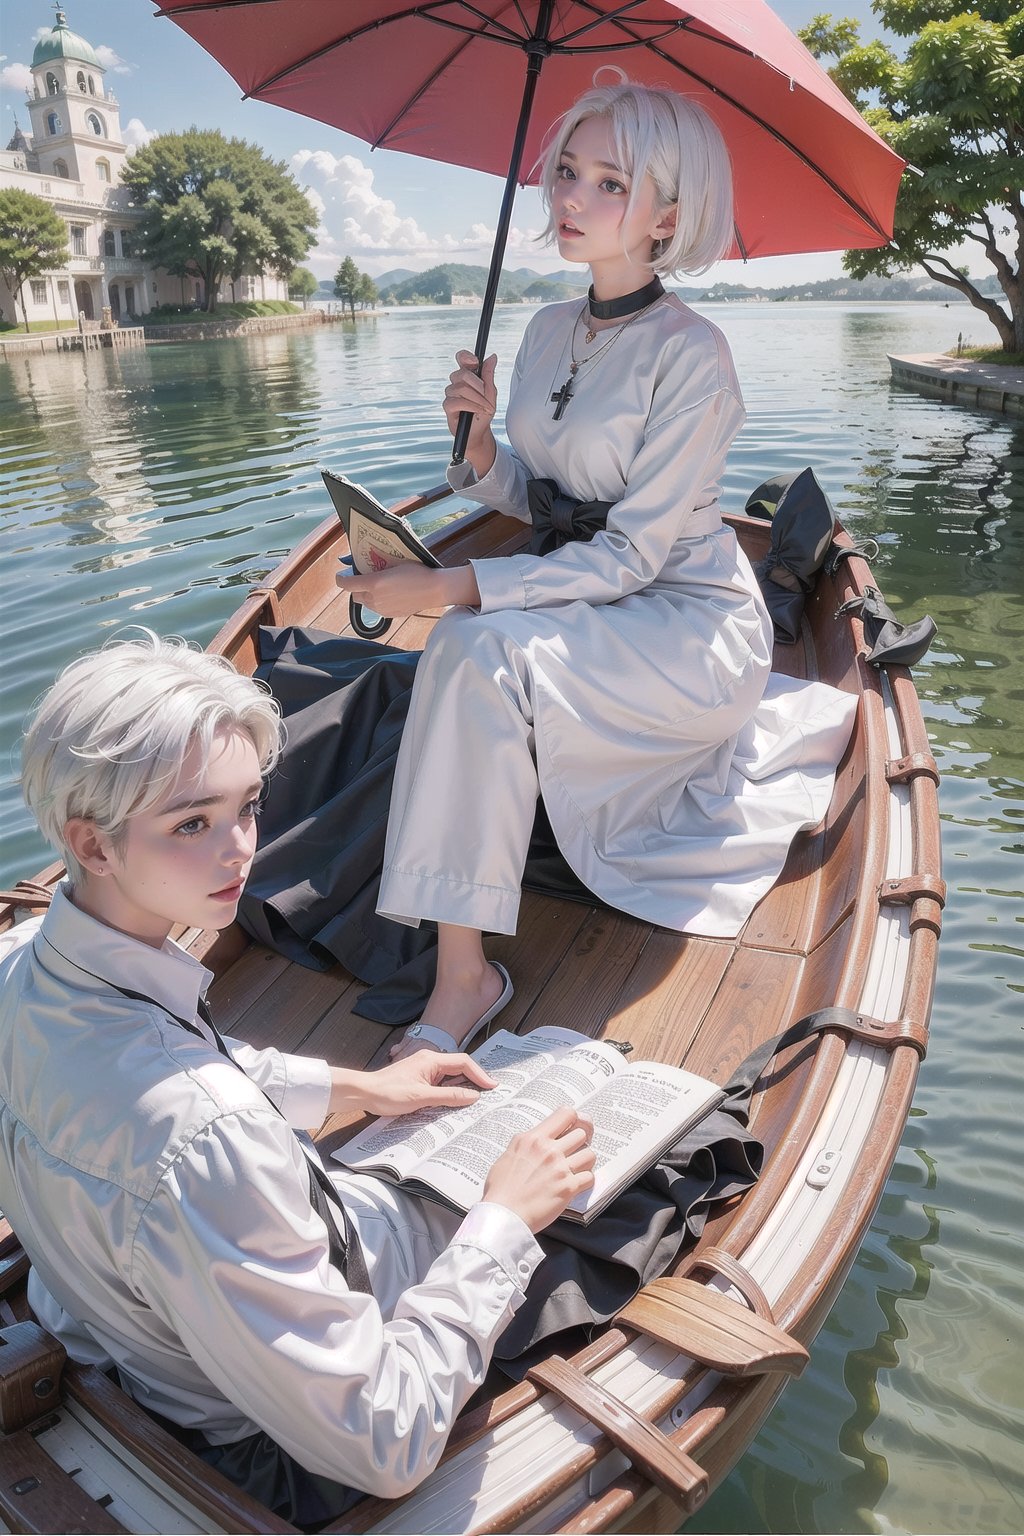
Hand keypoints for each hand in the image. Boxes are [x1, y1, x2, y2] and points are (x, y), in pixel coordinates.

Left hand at [331, 1054, 495, 1118]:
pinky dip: (451, 1090)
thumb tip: (473, 1096)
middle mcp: (429, 1060)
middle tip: (490, 1094)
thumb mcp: (422, 1097)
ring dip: (463, 1086)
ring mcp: (424, 1069)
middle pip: (459, 1067)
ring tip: (477, 1099)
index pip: (463, 1062)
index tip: (492, 1087)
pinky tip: (456, 1101)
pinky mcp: (419, 1079)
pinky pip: (441, 1082)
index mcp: (431, 1059)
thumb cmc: (389, 1093)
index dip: (480, 1074)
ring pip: (450, 1075)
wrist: (364, 1093)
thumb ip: (449, 1095)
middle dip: (475, 1079)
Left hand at [335, 561, 479, 616]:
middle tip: (366, 579)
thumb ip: (377, 567)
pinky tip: (390, 595)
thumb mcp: (394, 563)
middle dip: (356, 587)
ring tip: (380, 587)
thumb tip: (366, 567)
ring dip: (367, 595)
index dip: (341, 580)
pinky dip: (378, 602)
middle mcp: (374, 598)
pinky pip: (377, 609)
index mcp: (374, 583)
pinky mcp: (390, 615)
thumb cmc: (417, 571)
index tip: (341, 576)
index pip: (346, 584)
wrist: (434, 590)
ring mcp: (382, 609)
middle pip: (355, 595)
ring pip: (365, 603)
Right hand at [443, 350, 497, 476]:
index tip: (475, 362)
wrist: (479, 433)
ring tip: (485, 408)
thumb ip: (489, 376)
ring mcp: (451, 394)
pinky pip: (457, 401)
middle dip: (478, 386)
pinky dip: (471, 406)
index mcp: (467, 376)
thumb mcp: (491, 394)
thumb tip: (492, 357)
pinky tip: (478, 411)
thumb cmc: (483, 413)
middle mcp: (456, 383)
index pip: (461, 359)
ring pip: (461, 388)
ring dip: (477, 399)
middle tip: (487, 397)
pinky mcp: (447, 406)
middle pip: (462, 374)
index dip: (466, 357)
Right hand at [483, 1106, 595, 1232]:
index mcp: (533, 1139)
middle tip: (574, 1151)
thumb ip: (527, 1143)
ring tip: (577, 1168)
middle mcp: (549, 1150)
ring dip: (585, 1161)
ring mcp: (560, 1169)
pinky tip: (576, 1184)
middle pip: (582, 1133)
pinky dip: (585, 1181)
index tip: (572, 1127)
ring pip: (590, 1154)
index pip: (566, 1113)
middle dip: (580, 1142)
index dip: (574, 1119)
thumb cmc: (501, 1188)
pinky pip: (590, 1177)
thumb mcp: (509, 1154)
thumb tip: (538, 1139)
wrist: (503, 1214)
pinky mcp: (568, 1188)